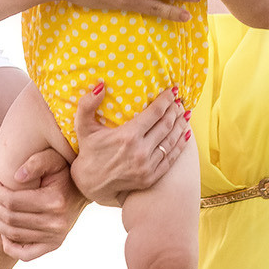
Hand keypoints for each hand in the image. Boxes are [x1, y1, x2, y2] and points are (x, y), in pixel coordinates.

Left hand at [0, 148, 84, 260]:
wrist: (82, 191)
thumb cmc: (64, 172)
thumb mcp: (53, 159)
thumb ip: (35, 162)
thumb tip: (17, 176)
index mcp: (54, 201)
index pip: (12, 201)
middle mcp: (56, 222)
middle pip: (10, 219)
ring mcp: (56, 236)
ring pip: (14, 235)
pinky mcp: (54, 245)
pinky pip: (25, 254)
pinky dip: (10, 247)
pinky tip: (4, 232)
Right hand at [64, 84, 190, 206]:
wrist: (90, 183)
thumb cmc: (89, 151)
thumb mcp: (83, 126)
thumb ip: (87, 104)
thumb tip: (100, 85)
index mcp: (127, 136)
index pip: (155, 112)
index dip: (167, 100)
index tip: (173, 91)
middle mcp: (140, 151)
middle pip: (166, 125)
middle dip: (175, 110)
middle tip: (180, 101)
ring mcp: (147, 166)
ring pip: (172, 141)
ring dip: (181, 125)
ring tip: (185, 114)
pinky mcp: (151, 177)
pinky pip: (171, 158)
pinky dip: (180, 145)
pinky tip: (186, 135)